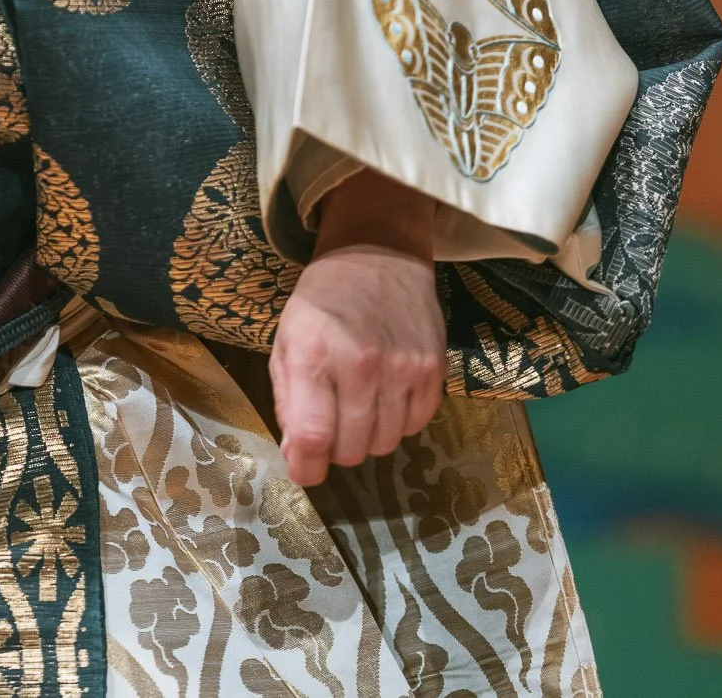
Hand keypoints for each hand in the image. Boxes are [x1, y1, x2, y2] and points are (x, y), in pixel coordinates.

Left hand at [268, 170, 445, 488]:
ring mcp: (404, 368)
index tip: (305, 468)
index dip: (306, 466)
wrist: (378, 253)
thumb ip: (289, 400)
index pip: (312, 436)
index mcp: (315, 352)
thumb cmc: (323, 300)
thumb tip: (300, 457)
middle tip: (332, 418)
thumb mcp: (287, 339)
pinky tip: (387, 391)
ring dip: (368, 433)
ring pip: (385, 444)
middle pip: (352, 450)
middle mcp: (362, 364)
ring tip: (359, 399)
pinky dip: (399, 420)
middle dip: (336, 446)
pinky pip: (416, 426)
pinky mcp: (434, 370)